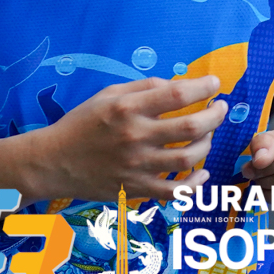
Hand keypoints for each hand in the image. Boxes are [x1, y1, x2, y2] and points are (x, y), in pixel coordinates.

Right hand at [0, 75, 225, 203]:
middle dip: (215, 115)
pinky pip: (175, 191)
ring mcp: (137, 166)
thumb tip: (175, 85)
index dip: (203, 87)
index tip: (214, 83)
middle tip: (220, 108)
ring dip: (207, 144)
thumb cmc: (81, 123)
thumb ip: (142, 88)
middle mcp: (135, 137)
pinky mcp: (136, 189)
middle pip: (191, 127)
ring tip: (208, 135)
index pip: (177, 94)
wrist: (53, 162)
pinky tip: (202, 171)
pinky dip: (195, 182)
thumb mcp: (107, 95)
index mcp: (127, 108)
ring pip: (188, 159)